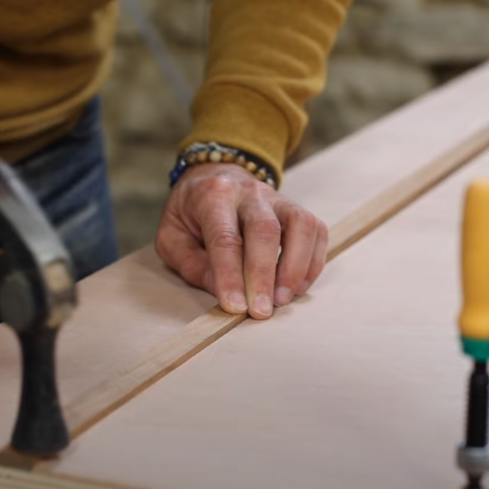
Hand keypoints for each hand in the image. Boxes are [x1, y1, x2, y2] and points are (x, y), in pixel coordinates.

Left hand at [155, 162, 327, 318]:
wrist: (214, 177)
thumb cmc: (191, 214)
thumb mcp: (172, 237)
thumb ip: (194, 265)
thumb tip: (225, 292)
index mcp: (212, 196)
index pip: (224, 238)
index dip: (231, 275)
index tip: (236, 307)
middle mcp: (249, 193)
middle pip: (265, 230)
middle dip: (264, 275)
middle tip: (262, 311)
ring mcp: (278, 198)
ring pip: (300, 225)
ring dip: (295, 267)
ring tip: (283, 299)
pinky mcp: (296, 208)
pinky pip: (316, 231)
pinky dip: (312, 262)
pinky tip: (297, 286)